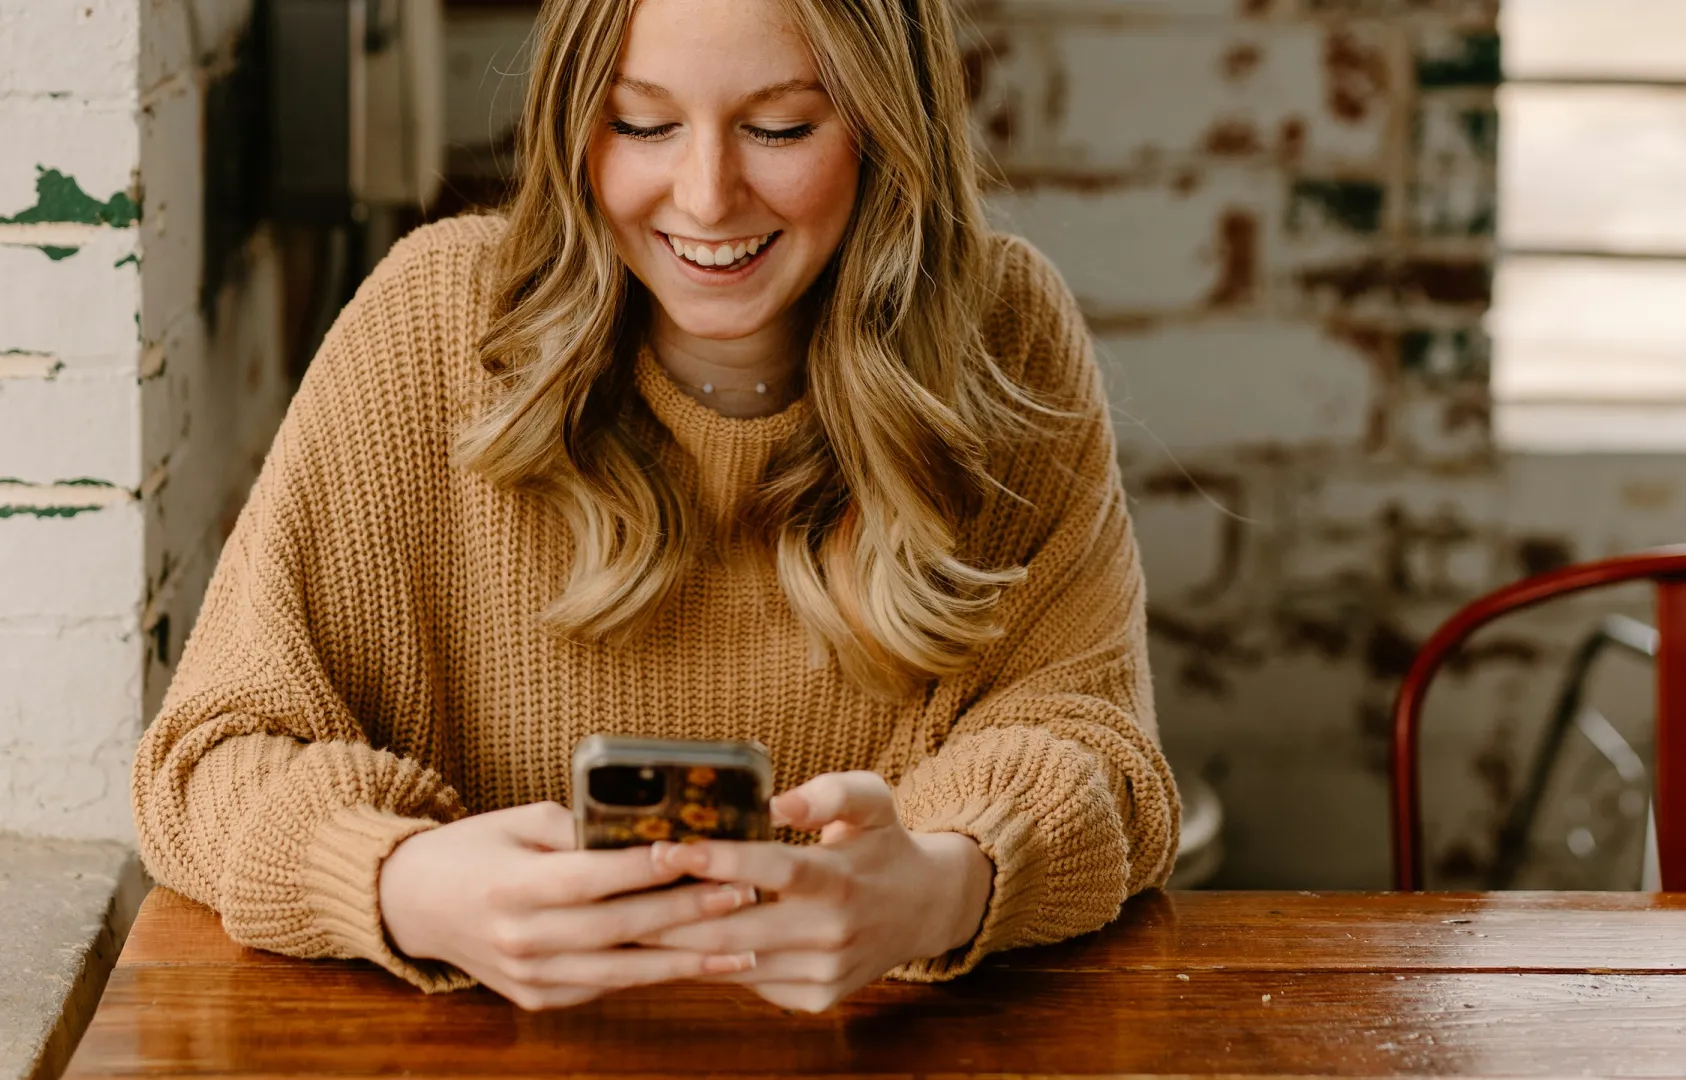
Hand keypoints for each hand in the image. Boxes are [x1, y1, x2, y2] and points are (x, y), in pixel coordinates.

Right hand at [378, 802, 758, 1009]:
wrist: (413, 905)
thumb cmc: (475, 849)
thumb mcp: (517, 821)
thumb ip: (577, 827)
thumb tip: (648, 825)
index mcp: (511, 886)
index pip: (590, 878)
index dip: (644, 868)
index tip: (696, 853)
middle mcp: (520, 938)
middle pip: (616, 928)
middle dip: (686, 912)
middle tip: (742, 893)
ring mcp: (529, 977)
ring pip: (620, 972)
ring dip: (686, 961)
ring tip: (742, 947)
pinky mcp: (538, 999)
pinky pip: (604, 988)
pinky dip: (652, 975)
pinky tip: (698, 964)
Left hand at [640, 771, 993, 1012]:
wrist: (923, 909)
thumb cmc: (883, 844)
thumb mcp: (872, 800)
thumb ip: (829, 793)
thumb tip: (778, 801)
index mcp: (841, 880)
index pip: (775, 869)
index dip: (720, 860)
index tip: (669, 847)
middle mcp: (832, 933)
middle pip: (737, 928)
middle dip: (673, 912)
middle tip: (622, 892)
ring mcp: (822, 973)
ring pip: (733, 962)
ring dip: (679, 944)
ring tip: (630, 919)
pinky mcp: (813, 999)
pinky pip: (748, 982)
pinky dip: (709, 963)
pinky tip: (675, 943)